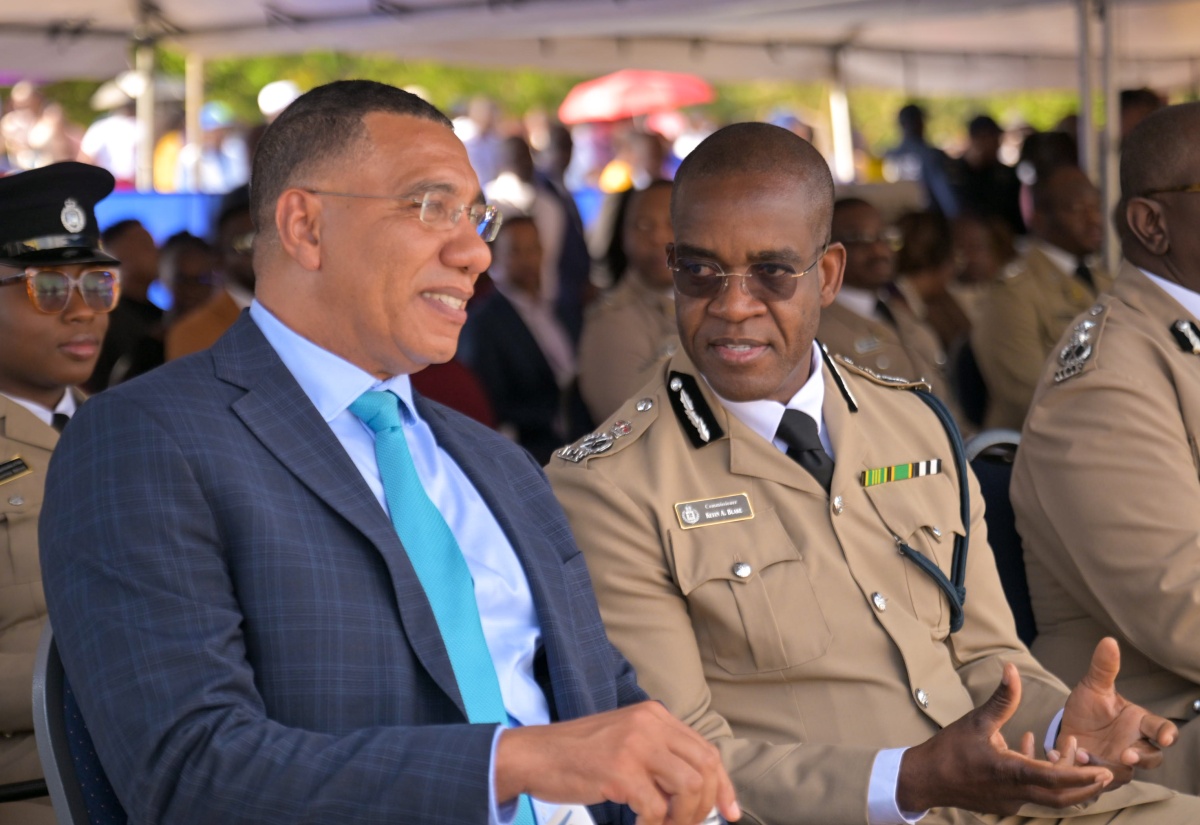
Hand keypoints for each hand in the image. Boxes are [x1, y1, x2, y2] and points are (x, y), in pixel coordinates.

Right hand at [494, 701, 739, 824]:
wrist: (533, 754)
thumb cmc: (577, 755)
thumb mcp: (626, 740)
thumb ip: (660, 755)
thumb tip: (698, 791)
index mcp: (655, 715)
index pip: (706, 750)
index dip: (723, 786)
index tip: (730, 812)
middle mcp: (650, 724)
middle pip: (705, 768)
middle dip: (706, 806)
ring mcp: (635, 745)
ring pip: (690, 787)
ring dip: (683, 818)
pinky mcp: (619, 770)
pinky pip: (657, 808)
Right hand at [897, 663, 1113, 814]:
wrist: (925, 779)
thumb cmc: (950, 750)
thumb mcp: (977, 721)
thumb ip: (1002, 698)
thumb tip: (1012, 668)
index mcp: (1011, 773)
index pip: (1055, 779)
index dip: (1082, 776)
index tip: (1104, 772)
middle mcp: (1015, 793)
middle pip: (1062, 798)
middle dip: (1086, 786)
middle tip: (1105, 772)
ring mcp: (1010, 802)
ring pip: (1049, 796)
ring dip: (1064, 778)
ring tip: (1069, 750)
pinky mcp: (1004, 802)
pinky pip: (1032, 792)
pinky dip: (1042, 776)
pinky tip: (1032, 748)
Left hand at [1058, 637, 1176, 785]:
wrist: (1066, 727)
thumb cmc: (1089, 707)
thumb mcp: (1093, 687)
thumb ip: (1103, 668)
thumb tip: (1109, 641)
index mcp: (1139, 723)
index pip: (1162, 729)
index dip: (1166, 734)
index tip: (1163, 738)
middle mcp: (1134, 746)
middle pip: (1152, 758)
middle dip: (1142, 758)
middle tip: (1126, 755)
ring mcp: (1119, 764)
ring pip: (1125, 773)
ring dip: (1106, 765)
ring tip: (1082, 753)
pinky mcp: (1101, 775)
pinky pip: (1099, 779)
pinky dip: (1084, 771)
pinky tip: (1067, 757)